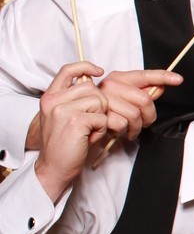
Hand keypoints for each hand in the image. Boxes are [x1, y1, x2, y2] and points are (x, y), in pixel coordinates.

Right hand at [34, 62, 108, 200]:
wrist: (54, 167)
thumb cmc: (65, 143)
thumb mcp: (65, 116)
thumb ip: (76, 99)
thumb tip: (98, 83)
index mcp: (50, 96)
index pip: (67, 70)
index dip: (85, 66)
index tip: (99, 71)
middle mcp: (54, 100)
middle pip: (93, 88)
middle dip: (100, 105)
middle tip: (90, 123)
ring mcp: (63, 109)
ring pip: (100, 101)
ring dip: (101, 118)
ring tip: (88, 131)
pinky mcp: (75, 121)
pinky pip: (103, 118)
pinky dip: (101, 130)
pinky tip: (88, 138)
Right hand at [97, 69, 183, 139]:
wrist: (79, 127)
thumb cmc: (105, 114)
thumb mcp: (123, 101)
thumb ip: (141, 93)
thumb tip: (160, 87)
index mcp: (118, 78)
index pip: (145, 75)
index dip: (163, 76)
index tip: (178, 79)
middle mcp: (110, 85)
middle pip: (144, 100)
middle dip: (149, 116)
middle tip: (145, 123)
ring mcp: (102, 99)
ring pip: (135, 115)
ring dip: (136, 128)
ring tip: (129, 130)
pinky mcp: (98, 114)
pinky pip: (121, 124)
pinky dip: (121, 132)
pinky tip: (115, 131)